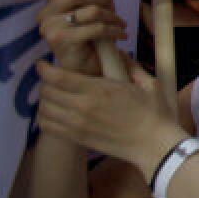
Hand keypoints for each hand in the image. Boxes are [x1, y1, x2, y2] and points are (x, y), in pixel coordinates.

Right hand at [35, 0, 126, 74]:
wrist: (89, 69)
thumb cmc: (93, 38)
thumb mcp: (99, 12)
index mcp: (53, 3)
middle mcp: (46, 14)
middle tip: (114, 8)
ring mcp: (51, 28)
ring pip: (90, 10)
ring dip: (112, 16)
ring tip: (121, 24)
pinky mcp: (62, 41)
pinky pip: (95, 28)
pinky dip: (113, 30)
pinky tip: (121, 35)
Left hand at [36, 58, 183, 179]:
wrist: (155, 145)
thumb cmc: (156, 114)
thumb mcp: (149, 84)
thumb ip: (132, 66)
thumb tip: (120, 53)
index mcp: (100, 90)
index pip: (58, 77)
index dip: (44, 68)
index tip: (42, 64)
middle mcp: (84, 107)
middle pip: (47, 92)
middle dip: (45, 82)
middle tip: (52, 79)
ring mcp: (78, 125)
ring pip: (44, 109)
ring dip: (44, 100)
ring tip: (53, 96)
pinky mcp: (78, 138)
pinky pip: (48, 127)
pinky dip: (45, 118)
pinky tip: (54, 113)